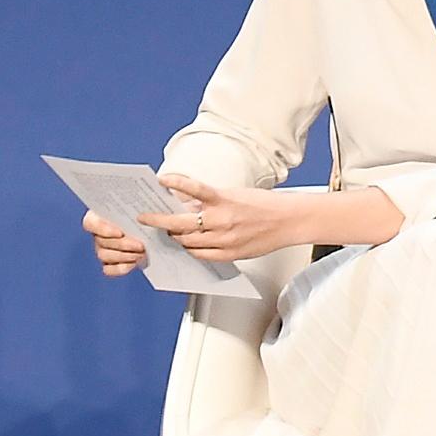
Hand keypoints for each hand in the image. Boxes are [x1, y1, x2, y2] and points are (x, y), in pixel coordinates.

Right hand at [83, 212, 152, 280]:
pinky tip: (134, 263)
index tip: (120, 233)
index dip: (102, 229)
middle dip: (122, 245)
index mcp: (101, 215)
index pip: (90, 223)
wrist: (159, 233)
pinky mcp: (110, 263)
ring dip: (123, 256)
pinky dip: (121, 268)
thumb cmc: (150, 217)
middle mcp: (99, 233)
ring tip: (140, 253)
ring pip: (103, 256)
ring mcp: (103, 249)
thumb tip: (143, 217)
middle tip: (140, 245)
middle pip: (100, 241)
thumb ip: (146, 213)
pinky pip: (108, 269)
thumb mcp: (149, 211)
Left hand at [154, 172, 313, 266]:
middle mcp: (222, 220)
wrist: (288, 221)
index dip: (174, 183)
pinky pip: (201, 255)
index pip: (193, 189)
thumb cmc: (264, 205)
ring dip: (175, 236)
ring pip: (187, 242)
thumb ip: (209, 199)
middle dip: (159, 222)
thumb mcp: (234, 194)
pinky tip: (188, 244)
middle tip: (147, 219)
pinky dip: (192, 249)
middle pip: (180, 223)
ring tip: (170, 232)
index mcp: (224, 200)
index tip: (161, 180)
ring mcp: (225, 240)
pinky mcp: (230, 254)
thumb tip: (185, 199)